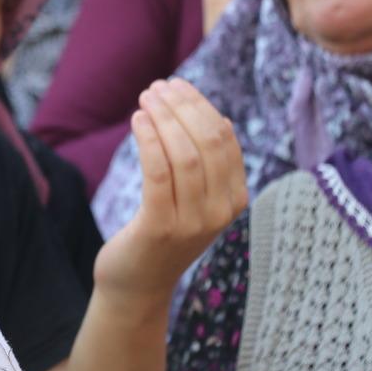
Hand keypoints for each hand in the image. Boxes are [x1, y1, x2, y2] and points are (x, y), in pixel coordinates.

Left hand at [95, 79, 246, 301]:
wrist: (137, 285)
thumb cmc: (162, 234)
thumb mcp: (194, 199)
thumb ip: (209, 166)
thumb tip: (221, 119)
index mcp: (234, 200)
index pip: (225, 141)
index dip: (200, 107)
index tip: (177, 86)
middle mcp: (220, 212)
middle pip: (208, 143)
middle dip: (182, 107)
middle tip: (157, 86)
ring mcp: (193, 222)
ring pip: (185, 155)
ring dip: (163, 118)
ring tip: (145, 97)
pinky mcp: (160, 227)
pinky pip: (159, 173)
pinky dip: (150, 140)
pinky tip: (138, 120)